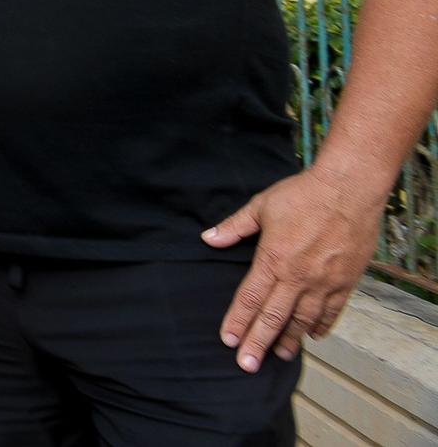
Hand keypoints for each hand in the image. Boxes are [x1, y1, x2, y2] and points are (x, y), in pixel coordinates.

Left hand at [203, 164, 386, 370]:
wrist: (349, 189)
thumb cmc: (302, 194)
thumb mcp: (261, 206)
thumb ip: (234, 226)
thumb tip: (207, 238)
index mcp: (273, 259)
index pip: (250, 298)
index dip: (238, 321)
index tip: (228, 340)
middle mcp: (298, 276)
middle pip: (274, 317)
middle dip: (259, 343)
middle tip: (247, 366)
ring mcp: (324, 281)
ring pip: (304, 320)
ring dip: (290, 340)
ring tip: (279, 356)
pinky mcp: (346, 281)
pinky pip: (332, 311)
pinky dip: (321, 326)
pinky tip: (313, 336)